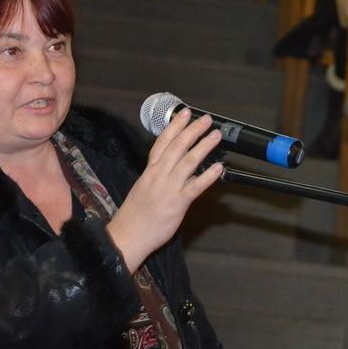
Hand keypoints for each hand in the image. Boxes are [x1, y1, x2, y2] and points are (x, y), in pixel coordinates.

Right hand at [106, 109, 223, 271]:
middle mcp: (159, 175)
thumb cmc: (135, 214)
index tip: (184, 113)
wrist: (128, 235)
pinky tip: (219, 168)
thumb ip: (158, 176)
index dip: (175, 126)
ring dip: (204, 146)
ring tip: (215, 135)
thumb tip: (173, 167)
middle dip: (193, 130)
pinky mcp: (177, 203)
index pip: (162, 142)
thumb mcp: (143, 188)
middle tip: (207, 119)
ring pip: (188, 161)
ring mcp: (168, 188)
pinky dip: (208, 176)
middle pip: (178, 146)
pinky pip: (195, 187)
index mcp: (150, 170)